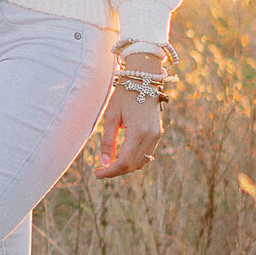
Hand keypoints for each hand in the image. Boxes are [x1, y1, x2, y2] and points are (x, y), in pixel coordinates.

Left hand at [94, 54, 164, 178]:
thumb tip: (104, 161)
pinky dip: (134, 159)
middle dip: (116, 171)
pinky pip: (146, 154)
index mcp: (138, 132)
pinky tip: (120, 157)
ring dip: (125, 167)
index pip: (124, 161)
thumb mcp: (111, 116)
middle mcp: (151, 136)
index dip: (110, 171)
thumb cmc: (123, 96)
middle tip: (100, 172)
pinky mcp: (158, 133)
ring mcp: (157, 136)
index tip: (97, 173)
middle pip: (133, 165)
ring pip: (141, 162)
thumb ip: (107, 140)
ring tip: (108, 165)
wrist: (143, 81)